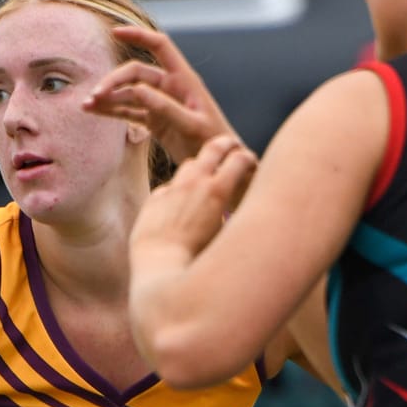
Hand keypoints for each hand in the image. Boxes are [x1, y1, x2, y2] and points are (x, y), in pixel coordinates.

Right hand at [84, 25, 240, 163]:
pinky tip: (93, 111)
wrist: (218, 164)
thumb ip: (165, 108)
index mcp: (184, 80)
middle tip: (95, 95)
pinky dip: (110, 111)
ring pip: (128, 93)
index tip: (115, 32)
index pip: (160, 47)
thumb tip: (137, 90)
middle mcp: (170, 87)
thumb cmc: (212, 142)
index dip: (139, 36)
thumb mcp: (192, 126)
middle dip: (114, 81)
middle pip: (135, 73)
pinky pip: (128, 111)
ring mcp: (159, 103)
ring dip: (108, 98)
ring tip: (86, 106)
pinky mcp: (153, 120)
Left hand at [130, 136, 256, 265]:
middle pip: (212, 148)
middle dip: (225, 143)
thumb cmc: (196, 257)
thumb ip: (229, 215)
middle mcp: (195, 183)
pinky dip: (178, 191)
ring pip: (189, 164)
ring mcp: (172, 188)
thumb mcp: (224, 234)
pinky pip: (170, 187)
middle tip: (231, 145)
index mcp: (217, 191)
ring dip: (199, 166)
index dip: (248, 157)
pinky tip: (178, 205)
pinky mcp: (155, 198)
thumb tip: (234, 210)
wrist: (159, 263)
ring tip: (204, 176)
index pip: (239, 160)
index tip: (251, 162)